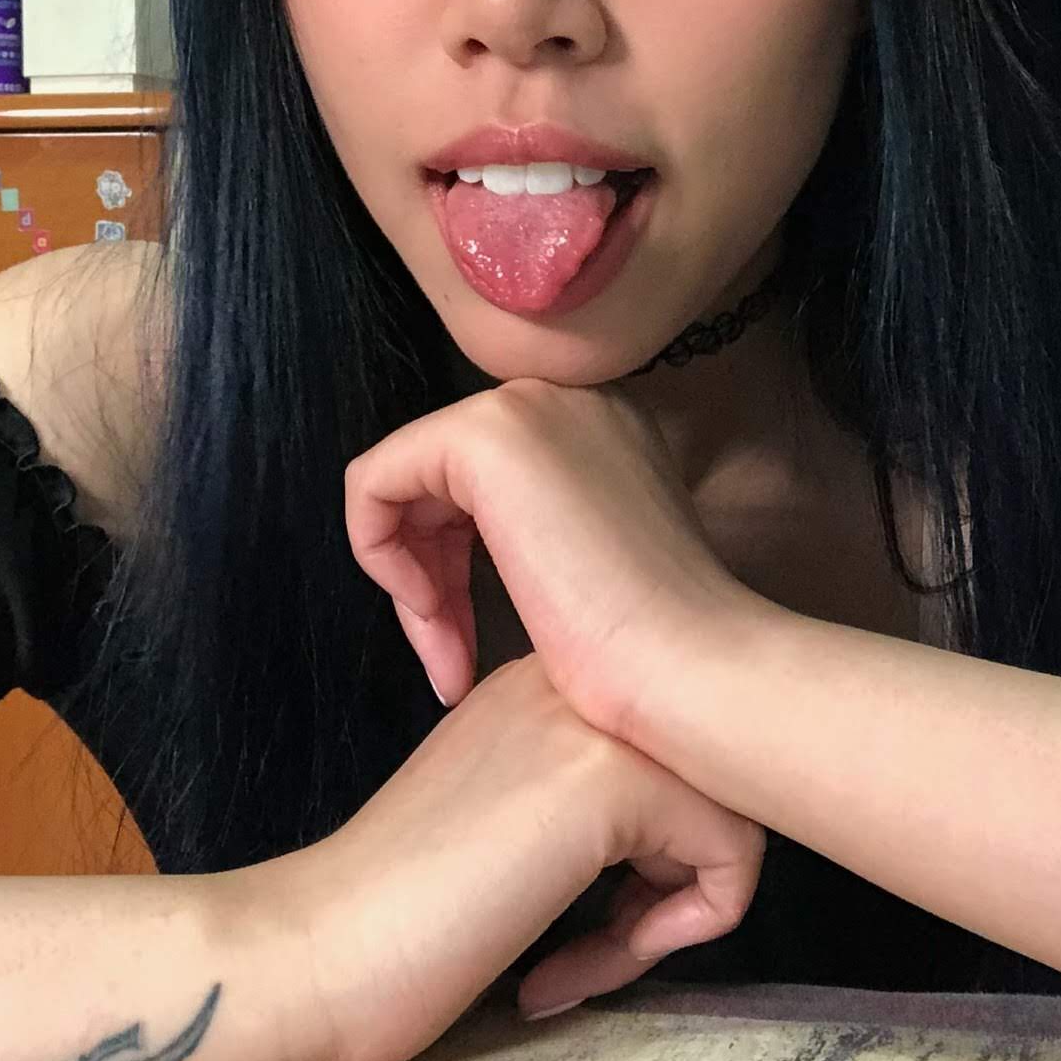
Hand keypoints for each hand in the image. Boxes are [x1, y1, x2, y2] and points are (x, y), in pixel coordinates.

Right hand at [243, 655, 764, 1060]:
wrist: (316, 948)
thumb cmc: (390, 915)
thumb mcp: (502, 823)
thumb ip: (579, 804)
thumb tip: (684, 840)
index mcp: (540, 685)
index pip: (671, 750)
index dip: (651, 853)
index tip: (577, 920)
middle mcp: (573, 681)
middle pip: (715, 773)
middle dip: (677, 877)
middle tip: (594, 947)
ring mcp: (595, 719)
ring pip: (735, 810)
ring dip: (671, 912)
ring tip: (579, 961)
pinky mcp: (614, 779)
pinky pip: (728, 863)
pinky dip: (664, 941)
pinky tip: (562, 971)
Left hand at [344, 378, 756, 744]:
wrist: (687, 663)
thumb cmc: (652, 647)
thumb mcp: (592, 564)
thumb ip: (544, 531)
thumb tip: (488, 544)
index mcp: (600, 423)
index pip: (485, 480)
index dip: (462, 566)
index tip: (476, 644)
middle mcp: (565, 397)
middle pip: (440, 480)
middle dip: (432, 577)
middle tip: (453, 660)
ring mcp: (528, 408)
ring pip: (404, 483)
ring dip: (412, 582)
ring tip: (447, 661)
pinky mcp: (485, 436)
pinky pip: (373, 482)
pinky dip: (380, 554)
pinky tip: (431, 614)